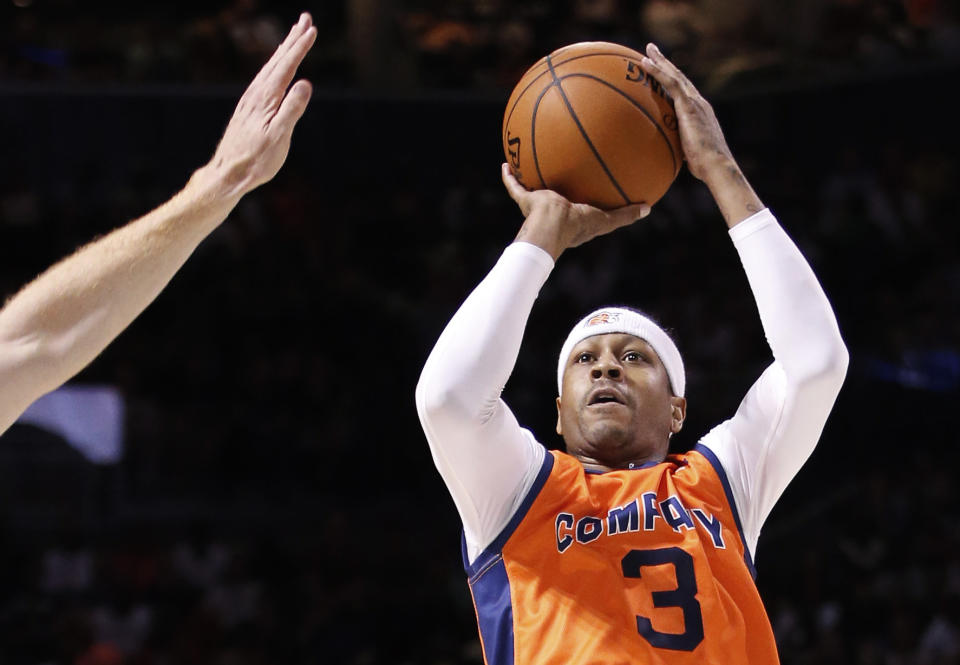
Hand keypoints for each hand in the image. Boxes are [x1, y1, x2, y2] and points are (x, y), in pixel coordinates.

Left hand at [207, 12, 317, 194]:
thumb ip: (292, 109)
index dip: (300, 47)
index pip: (287, 66)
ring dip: (283, 50)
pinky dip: (274, 66)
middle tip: (306, 19)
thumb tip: (306, 83)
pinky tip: (275, 70)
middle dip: (293, 39)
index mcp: (267, 98)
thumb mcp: (279, 137)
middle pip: (277, 60)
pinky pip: (264, 78)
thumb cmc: (257, 160)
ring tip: (294, 37)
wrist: (228, 174)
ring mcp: (251, 100)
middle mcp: (256, 93)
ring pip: (270, 67)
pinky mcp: (248, 109)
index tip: (312, 29)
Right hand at [501, 163, 648, 260]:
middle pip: (553, 195)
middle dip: (553, 186)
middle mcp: (553, 211)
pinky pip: (514, 186)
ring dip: (528, 178)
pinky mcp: (524, 200)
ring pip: (530, 190)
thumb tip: (648, 208)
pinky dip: (509, 176)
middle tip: (555, 170)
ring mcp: (537, 207)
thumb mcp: (607, 219)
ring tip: (526, 161)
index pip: (576, 208)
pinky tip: (506, 163)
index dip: (578, 200)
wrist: (552, 225)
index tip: (581, 189)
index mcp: (572, 218)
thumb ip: (626, 215)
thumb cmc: (578, 224)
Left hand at [639, 44, 763, 227]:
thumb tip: (665, 157)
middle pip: (680, 78)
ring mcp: (695, 102)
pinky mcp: (690, 105)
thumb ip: (679, 150)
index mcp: (699, 114)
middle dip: (666, 63)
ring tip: (648, 50)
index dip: (673, 79)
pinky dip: (658, 71)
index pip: (684, 92)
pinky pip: (671, 83)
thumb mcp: (688, 155)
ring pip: (675, 75)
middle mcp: (699, 103)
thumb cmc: (705, 168)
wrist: (717, 166)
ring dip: (661, 61)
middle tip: (653, 51)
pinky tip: (645, 63)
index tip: (662, 71)